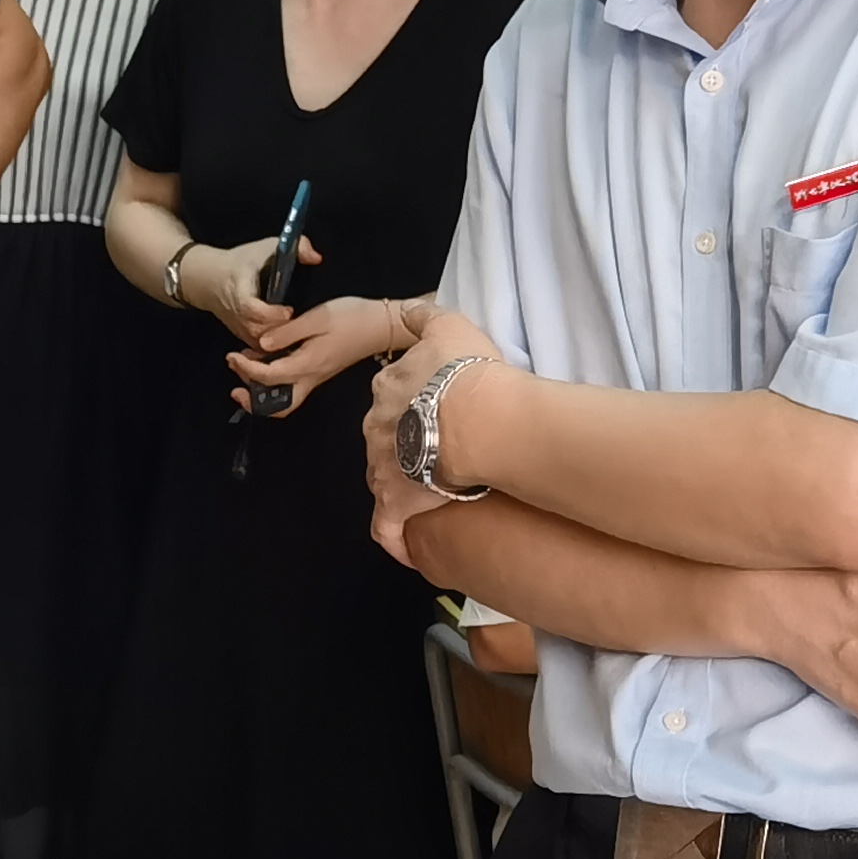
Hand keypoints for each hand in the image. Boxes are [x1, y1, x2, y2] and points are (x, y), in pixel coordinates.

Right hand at [188, 233, 318, 349]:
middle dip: (279, 332)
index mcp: (239, 290)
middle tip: (299, 326)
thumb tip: (316, 258)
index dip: (270, 314)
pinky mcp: (241, 336)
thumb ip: (295, 247)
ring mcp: (237, 327)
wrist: (208, 278)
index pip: (250, 308)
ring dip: (277, 342)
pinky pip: (258, 349)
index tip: (289, 310)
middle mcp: (235, 313)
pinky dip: (273, 347)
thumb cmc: (241, 261)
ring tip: (296, 334)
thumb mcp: (266, 247)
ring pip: (258, 344)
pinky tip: (289, 341)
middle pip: (256, 331)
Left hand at [227, 294, 401, 418]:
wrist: (383, 325)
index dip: (246, 369)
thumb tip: (261, 344)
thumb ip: (288, 332)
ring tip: (245, 367)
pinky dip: (274, 382)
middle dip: (252, 398)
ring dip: (262, 391)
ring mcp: (316, 378)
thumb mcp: (318, 318)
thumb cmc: (352, 317)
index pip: (269, 376)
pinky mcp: (319, 372)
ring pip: (285, 400)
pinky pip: (292, 388)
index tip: (231, 356)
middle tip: (235, 371)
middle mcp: (311, 378)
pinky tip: (267, 360)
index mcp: (307, 365)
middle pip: (278, 406)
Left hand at [361, 302, 504, 543]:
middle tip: (437, 451)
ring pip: (383, 477)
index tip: (435, 411)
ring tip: (428, 491)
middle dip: (403, 444)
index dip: (412, 404)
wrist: (480, 418)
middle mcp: (377, 426)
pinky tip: (405, 548)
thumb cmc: (469, 373)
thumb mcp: (450, 326)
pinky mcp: (396, 502)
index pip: (391, 397)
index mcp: (388, 387)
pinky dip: (394, 539)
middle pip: (384, 437)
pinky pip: (387, 527)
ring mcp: (382, 466)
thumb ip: (424, 316)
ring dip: (400, 484)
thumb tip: (408, 310)